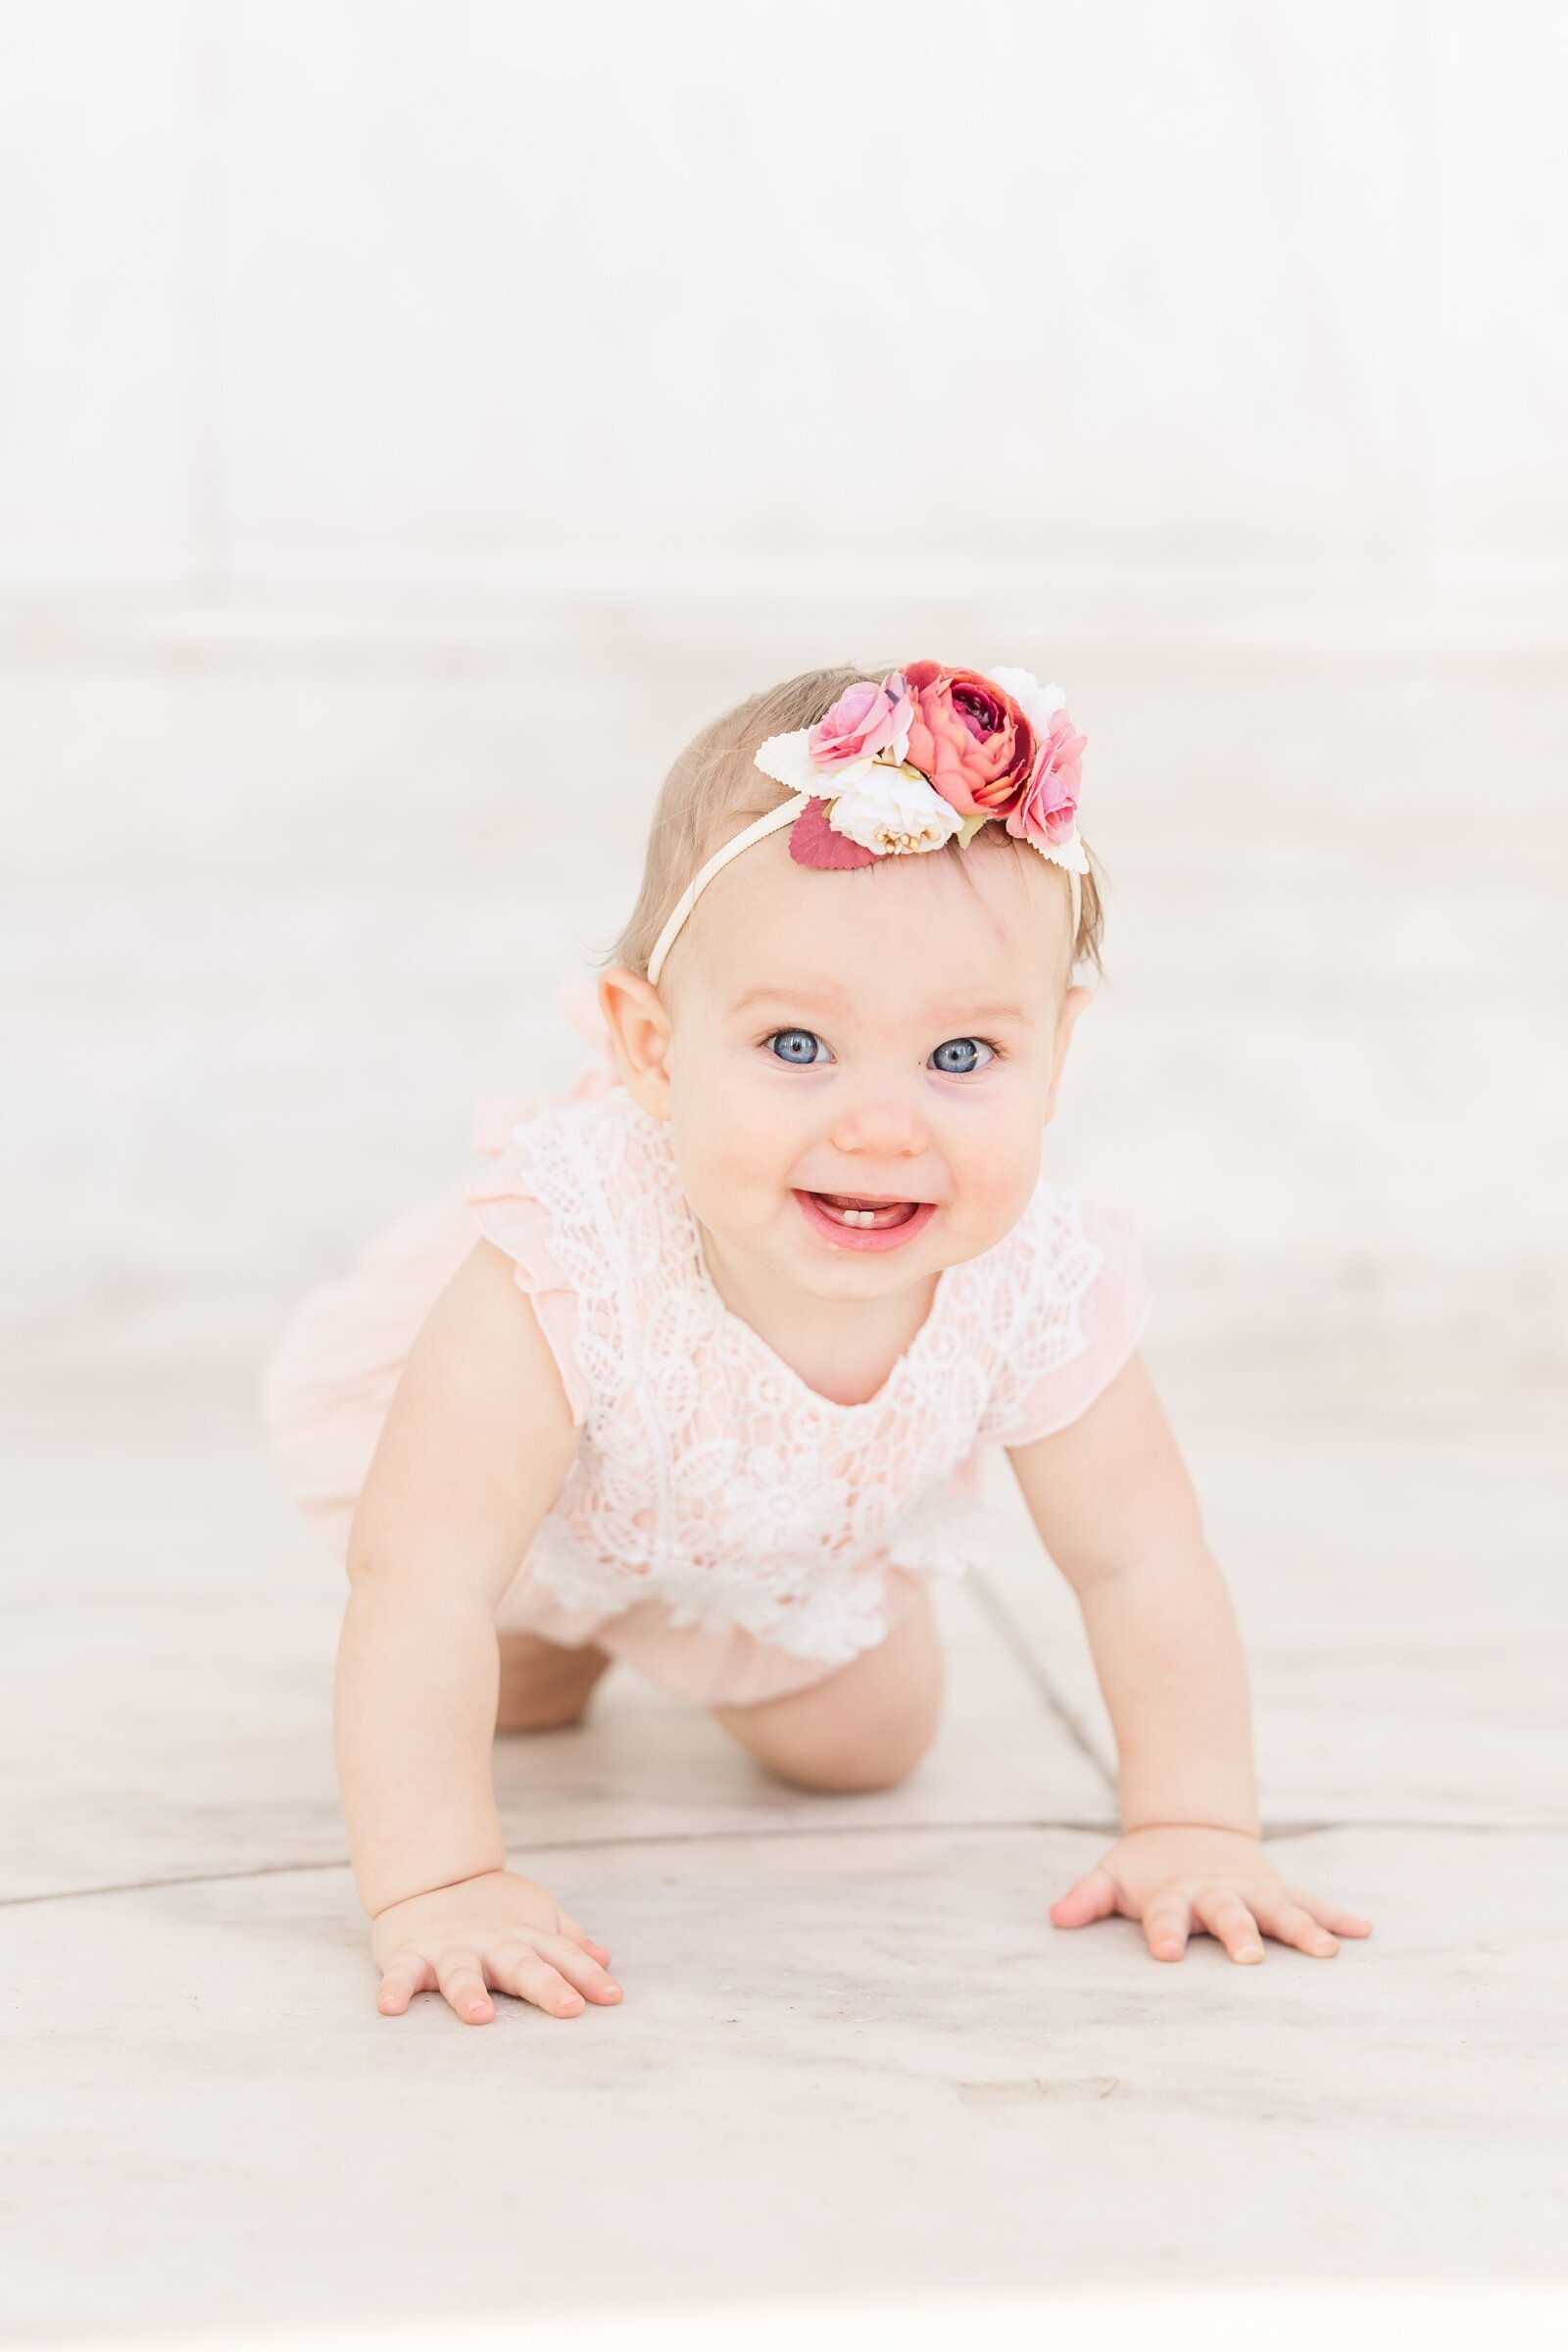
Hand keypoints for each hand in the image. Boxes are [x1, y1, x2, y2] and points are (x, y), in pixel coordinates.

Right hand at [370, 1867, 622, 2023]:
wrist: (430, 1874)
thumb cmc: (492, 1909)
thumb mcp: (535, 1918)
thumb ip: (568, 1941)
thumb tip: (605, 1959)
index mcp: (525, 1936)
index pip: (563, 1956)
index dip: (588, 1976)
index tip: (613, 1998)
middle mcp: (492, 1943)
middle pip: (523, 1966)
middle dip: (547, 1987)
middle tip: (570, 2008)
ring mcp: (451, 1948)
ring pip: (462, 1972)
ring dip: (470, 1993)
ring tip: (480, 2016)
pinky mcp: (411, 1954)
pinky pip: (402, 1974)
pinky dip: (395, 1989)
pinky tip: (390, 2008)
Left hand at [1049, 1824, 1371, 1964]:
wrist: (1190, 1829)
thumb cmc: (1146, 1869)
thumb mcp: (1112, 1876)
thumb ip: (1088, 1898)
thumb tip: (1056, 1916)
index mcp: (1174, 1894)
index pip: (1166, 1916)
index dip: (1164, 1933)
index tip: (1166, 1955)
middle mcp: (1217, 1891)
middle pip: (1228, 1913)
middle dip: (1240, 1934)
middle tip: (1250, 1959)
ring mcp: (1252, 1890)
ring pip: (1280, 1910)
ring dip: (1304, 1930)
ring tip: (1327, 1952)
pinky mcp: (1278, 1890)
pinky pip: (1312, 1904)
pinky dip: (1337, 1917)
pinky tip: (1365, 1931)